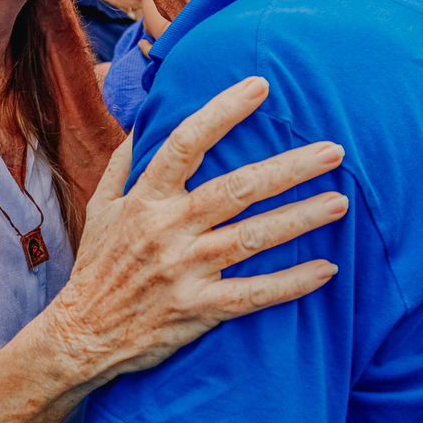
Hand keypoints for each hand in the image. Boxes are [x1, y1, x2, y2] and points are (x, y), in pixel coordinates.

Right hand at [43, 77, 346, 382]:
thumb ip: (122, 164)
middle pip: (237, 189)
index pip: (185, 142)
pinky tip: (326, 270)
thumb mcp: (99, 208)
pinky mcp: (198, 309)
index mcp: (146, 199)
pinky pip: (252, 295)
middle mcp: (167, 229)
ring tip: (340, 203)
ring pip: (252, 238)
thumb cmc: (97, 267)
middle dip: (289, 168)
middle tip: (334, 151)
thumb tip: (142, 125)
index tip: (260, 87)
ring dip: (300, 219)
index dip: (223, 111)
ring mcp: (185, 270)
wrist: (82, 335)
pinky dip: (290, 283)